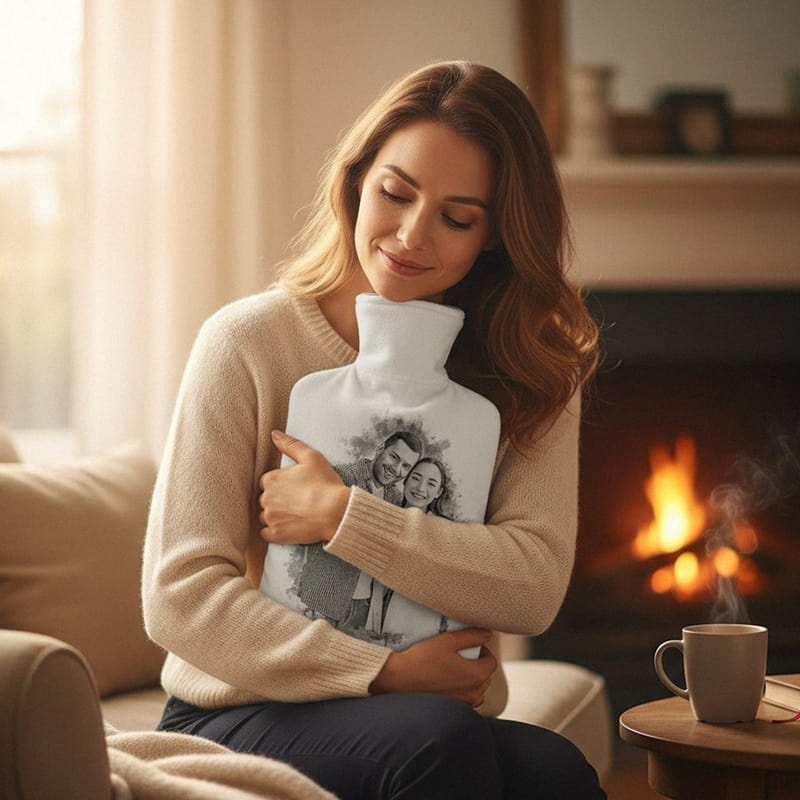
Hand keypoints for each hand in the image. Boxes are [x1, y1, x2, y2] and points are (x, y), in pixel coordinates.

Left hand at [259, 431, 349, 544]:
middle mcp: (266, 498)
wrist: (335, 512)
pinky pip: (266, 533)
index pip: (267, 481)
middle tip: (297, 501)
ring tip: (295, 514)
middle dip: (277, 499)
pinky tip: (288, 526)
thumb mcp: (311, 457)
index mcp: (271, 479)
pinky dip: (274, 531)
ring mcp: (270, 518)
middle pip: (265, 498)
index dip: (281, 484)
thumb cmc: (325, 484)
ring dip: (275, 515)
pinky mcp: (276, 535)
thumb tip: (274, 434)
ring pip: (265, 516)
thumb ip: (290, 444)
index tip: (295, 487)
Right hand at [369, 628, 497, 706]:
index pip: (491, 662)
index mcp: (476, 675)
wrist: (399, 679)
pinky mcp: (452, 709)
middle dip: (478, 664)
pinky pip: (466, 699)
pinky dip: (462, 690)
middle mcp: (473, 693)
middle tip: (461, 655)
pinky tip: (447, 681)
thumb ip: (471, 636)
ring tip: (455, 669)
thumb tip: (488, 634)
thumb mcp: (448, 641)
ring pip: (477, 690)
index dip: (483, 651)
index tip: (471, 646)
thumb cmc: (422, 660)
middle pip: (485, 676)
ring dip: (471, 679)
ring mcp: (463, 704)